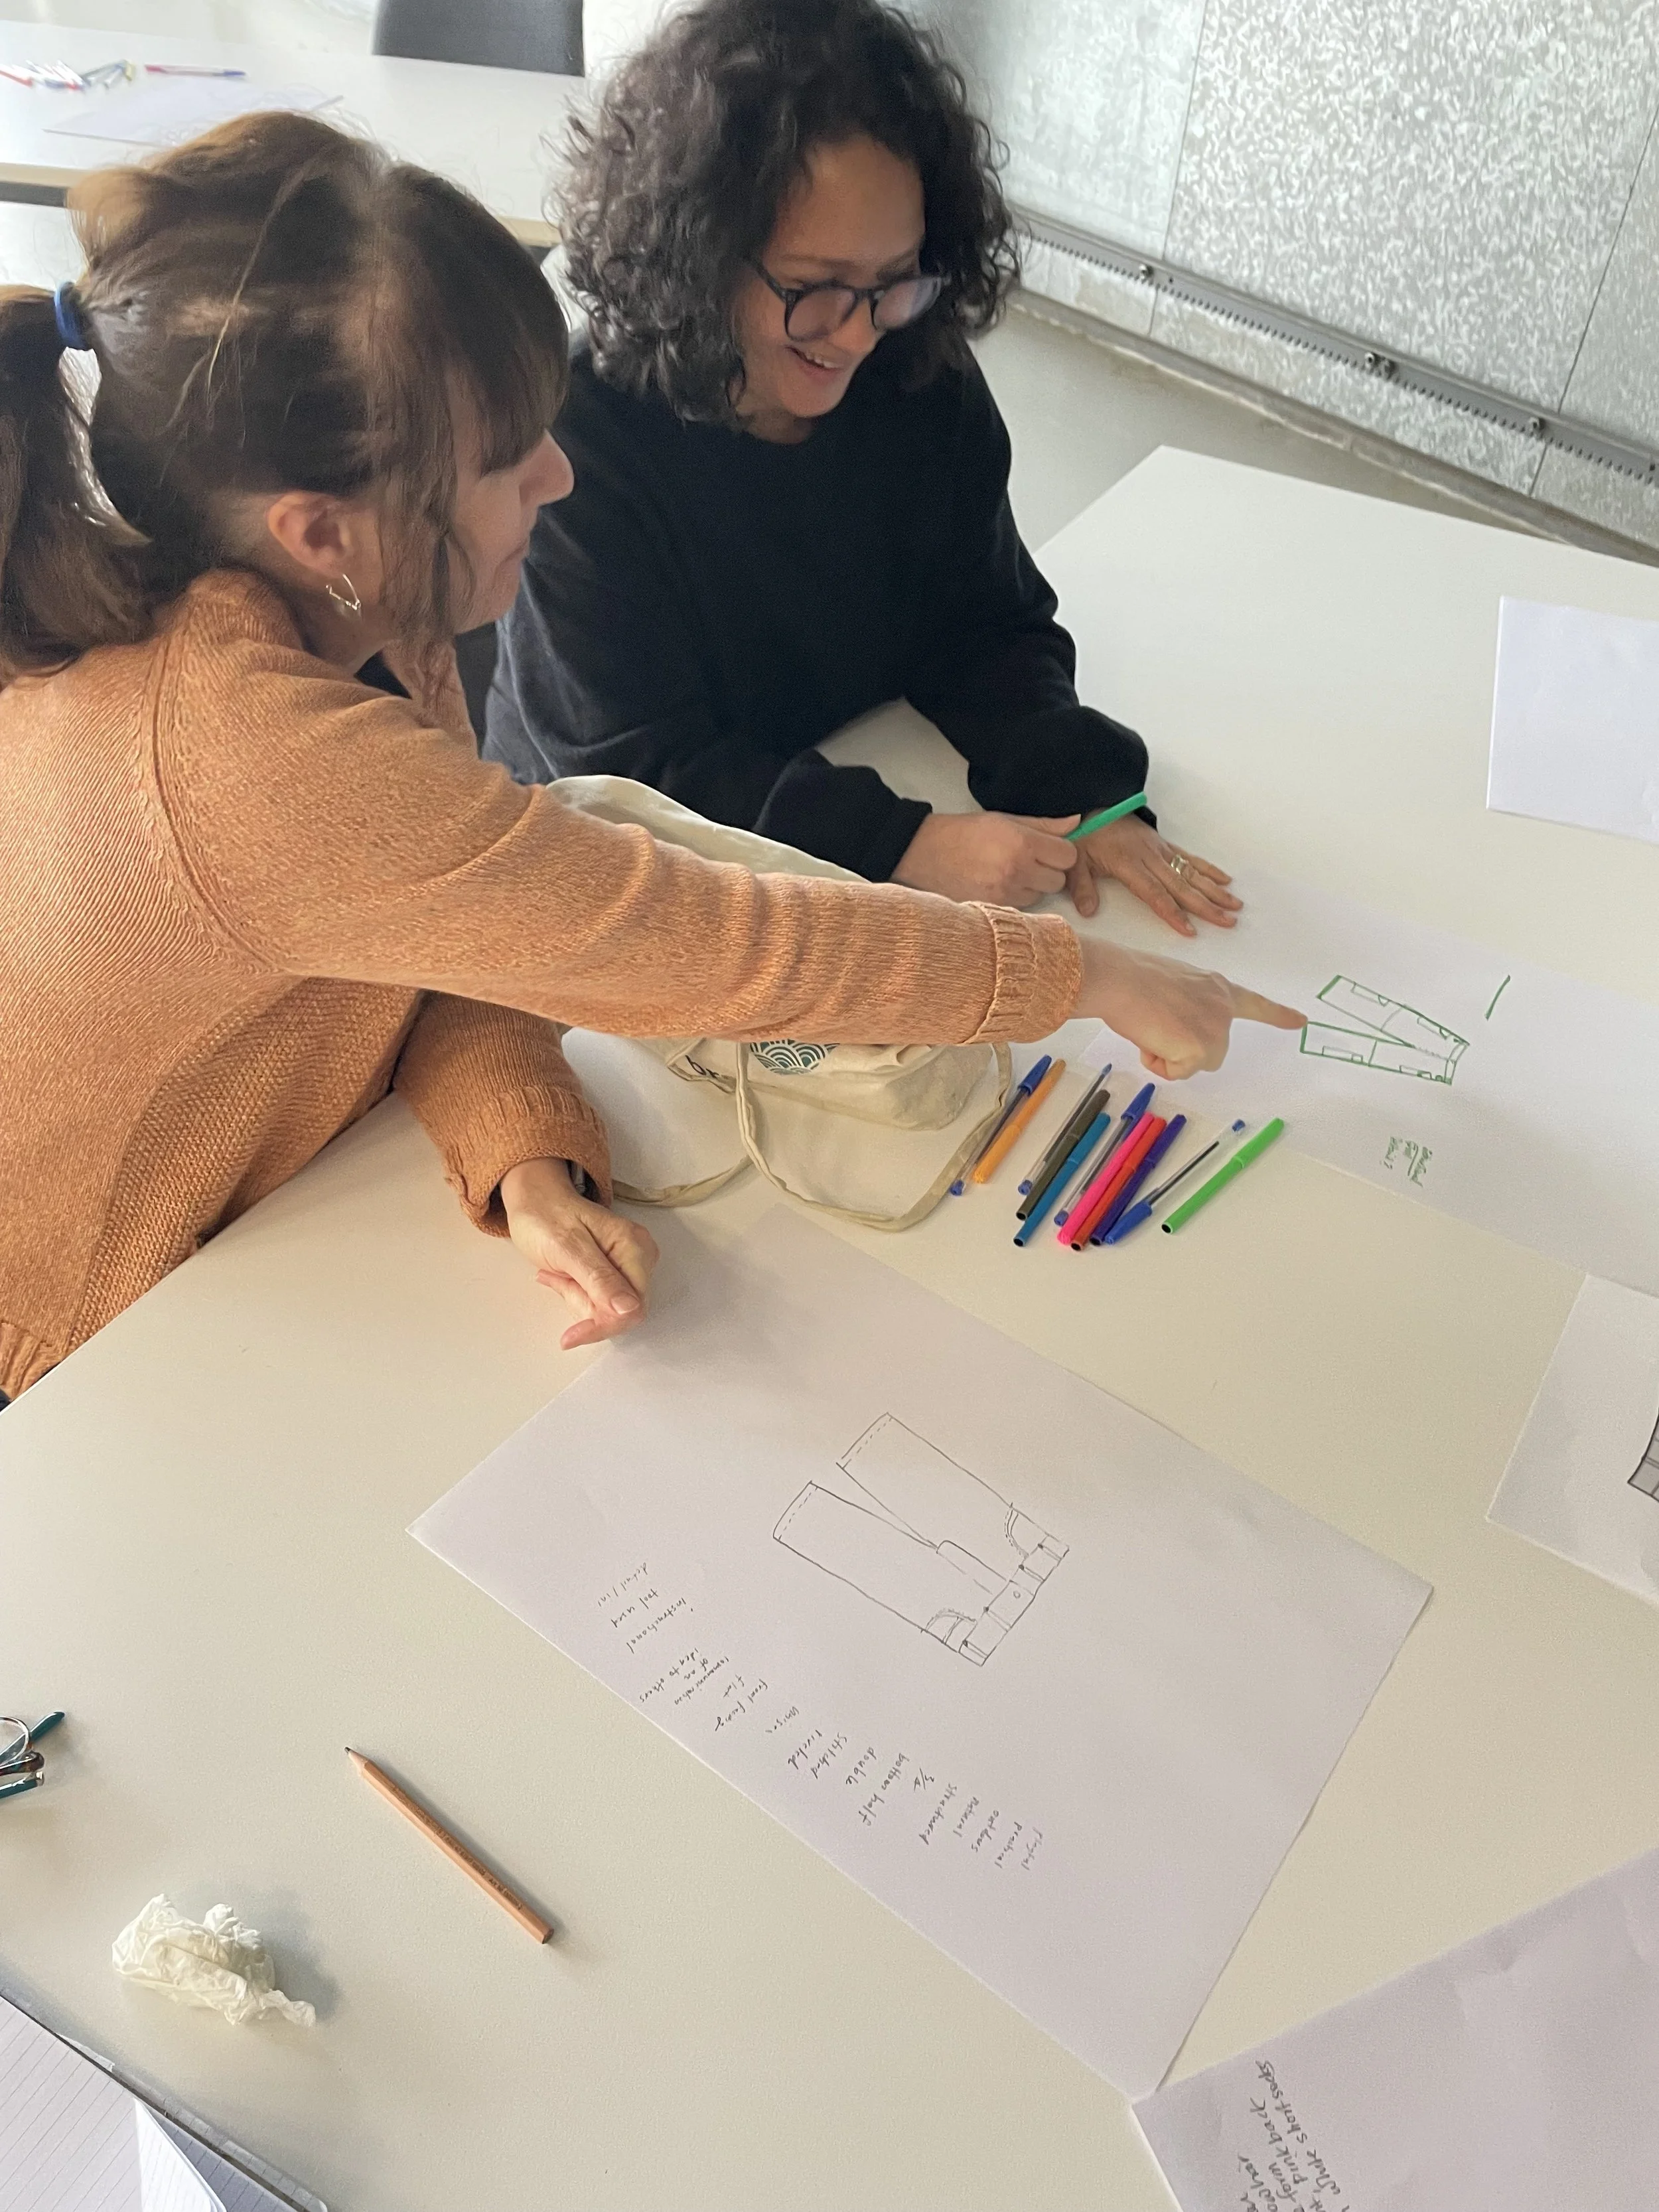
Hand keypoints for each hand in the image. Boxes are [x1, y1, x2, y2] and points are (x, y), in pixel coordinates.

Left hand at [499, 1157, 659, 1350]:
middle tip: (557, 1278)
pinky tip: (558, 1274)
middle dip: (585, 1306)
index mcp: (633, 1246)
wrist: (532, 1199)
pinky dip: (574, 1293)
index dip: (604, 1324)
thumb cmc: (545, 1217)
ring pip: (607, 1309)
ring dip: (576, 1297)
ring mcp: (625, 1264)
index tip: (570, 1335)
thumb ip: (600, 1279)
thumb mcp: (567, 1249)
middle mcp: (637, 1256)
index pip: (634, 1307)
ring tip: (556, 1272)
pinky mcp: (612, 1271)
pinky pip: (598, 1300)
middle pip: (622, 1311)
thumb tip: (630, 1309)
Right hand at [893, 811, 1081, 907]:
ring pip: (1041, 895)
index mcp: (1022, 843)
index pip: (1068, 856)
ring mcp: (1006, 893)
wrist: (926, 853)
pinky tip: (998, 883)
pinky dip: (1016, 897)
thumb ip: (1044, 824)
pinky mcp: (994, 907)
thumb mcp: (1005, 820)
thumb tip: (1076, 822)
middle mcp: (1017, 870)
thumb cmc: (965, 833)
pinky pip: (1022, 906)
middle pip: (1058, 880)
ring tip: (1009, 871)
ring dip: (1032, 885)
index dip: (1060, 851)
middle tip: (1028, 860)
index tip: (1049, 848)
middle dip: (1049, 870)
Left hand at [1068, 814, 1240, 934]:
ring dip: (1215, 890)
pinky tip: (1226, 880)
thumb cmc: (1084, 837)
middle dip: (1206, 906)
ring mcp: (1160, 850)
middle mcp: (1150, 858)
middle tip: (1228, 922)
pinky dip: (1209, 869)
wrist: (1092, 806)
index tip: (1190, 930)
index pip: (1154, 893)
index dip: (1173, 912)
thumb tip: (1088, 911)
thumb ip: (1081, 887)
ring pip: (1192, 873)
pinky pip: (1190, 858)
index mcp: (1129, 864)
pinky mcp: (1164, 844)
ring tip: (1235, 906)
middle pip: (1182, 886)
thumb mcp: (1075, 863)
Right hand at [1072, 935, 1304, 1079]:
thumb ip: (1188, 1005)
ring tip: (1150, 1027)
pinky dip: (1159, 1063)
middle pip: (1212, 1051)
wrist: (1120, 979)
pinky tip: (1149, 1037)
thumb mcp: (1173, 986)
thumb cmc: (1132, 978)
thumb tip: (1172, 1029)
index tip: (1301, 1022)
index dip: (1278, 1015)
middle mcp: (1223, 1008)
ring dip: (1169, 1056)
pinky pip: (1177, 1072)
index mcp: (1216, 988)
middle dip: (1183, 1048)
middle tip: (1156, 1023)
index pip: (1254, 1004)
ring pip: (1195, 1064)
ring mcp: (1215, 1029)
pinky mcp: (1201, 1049)